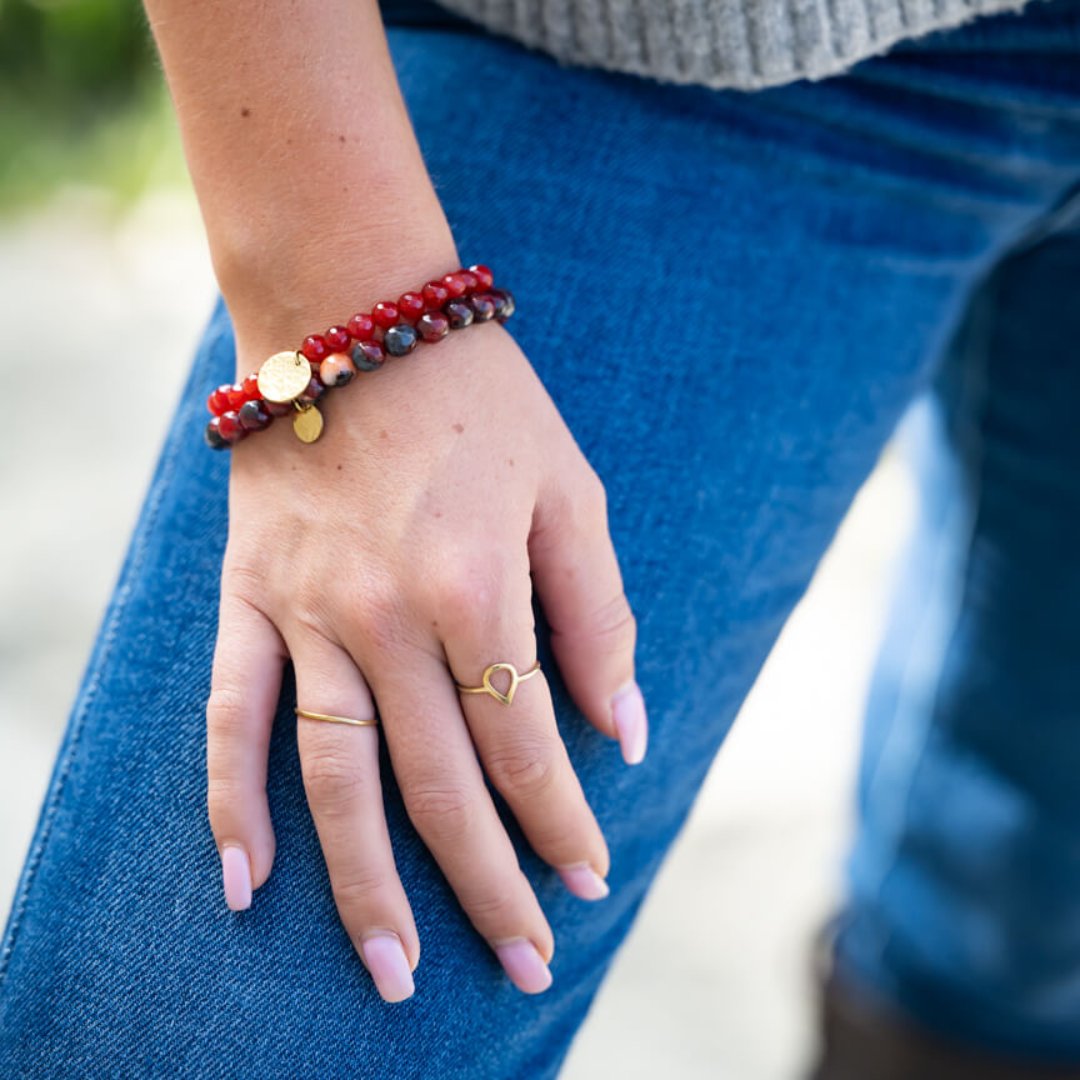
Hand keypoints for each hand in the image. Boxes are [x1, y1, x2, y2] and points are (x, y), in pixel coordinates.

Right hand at [205, 313, 646, 1001]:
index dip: (561, 822)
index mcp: (477, 588)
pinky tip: (245, 883)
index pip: (525, 743)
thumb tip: (621, 729)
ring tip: (392, 971)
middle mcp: (388, 617)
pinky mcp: (251, 598)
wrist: (354, 315)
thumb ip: (599, 614)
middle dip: (488, 885)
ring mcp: (309, 613)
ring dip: (365, 882)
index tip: (588, 881)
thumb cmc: (481, 402)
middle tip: (522, 966)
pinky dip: (231, 799)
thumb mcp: (569, 492)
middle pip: (440, 783)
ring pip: (336, 776)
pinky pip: (233, 713)